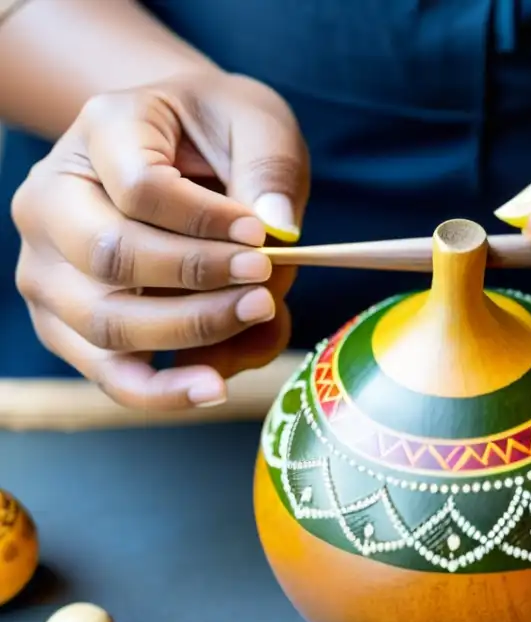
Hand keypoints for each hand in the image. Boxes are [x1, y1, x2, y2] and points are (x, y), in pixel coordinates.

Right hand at [11, 71, 309, 408]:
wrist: (178, 151)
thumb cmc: (217, 134)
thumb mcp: (255, 122)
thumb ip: (270, 166)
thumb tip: (280, 229)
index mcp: (99, 132)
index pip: (139, 189)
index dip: (205, 220)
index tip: (261, 234)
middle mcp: (52, 202)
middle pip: (111, 259)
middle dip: (199, 279)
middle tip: (264, 279)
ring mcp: (51, 269)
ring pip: (107, 325)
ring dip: (193, 331)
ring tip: (260, 314)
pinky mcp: (68, 324)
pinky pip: (110, 373)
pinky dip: (165, 390)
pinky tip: (215, 387)